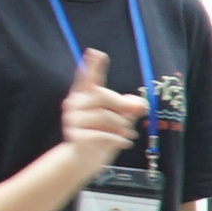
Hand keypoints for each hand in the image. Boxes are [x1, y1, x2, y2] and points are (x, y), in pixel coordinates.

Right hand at [53, 46, 141, 180]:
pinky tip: (124, 143)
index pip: (88, 78)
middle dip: (122, 105)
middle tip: (135, 114)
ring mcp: (72, 120)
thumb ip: (131, 106)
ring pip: (105, 117)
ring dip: (122, 127)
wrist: (85, 157)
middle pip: (102, 96)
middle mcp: (74, 104)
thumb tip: (139, 105)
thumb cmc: (104, 131)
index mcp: (84, 94)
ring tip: (127, 134)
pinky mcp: (75, 135)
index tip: (96, 53)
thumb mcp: (121, 117)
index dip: (92, 66)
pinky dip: (118, 140)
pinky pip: (102, 134)